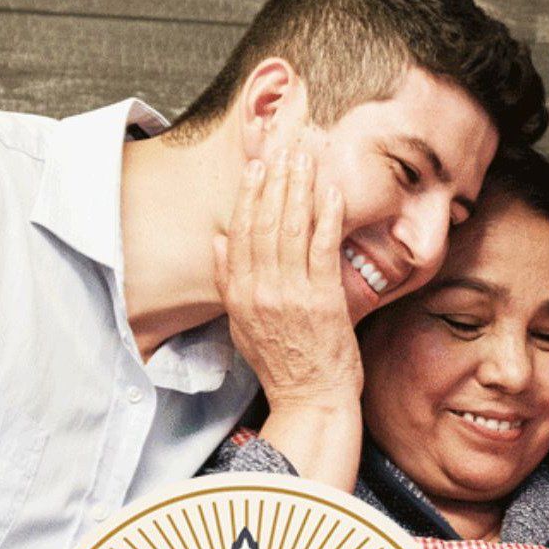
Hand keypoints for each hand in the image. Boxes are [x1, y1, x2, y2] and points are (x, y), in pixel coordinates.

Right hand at [213, 79, 362, 481]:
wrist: (311, 403)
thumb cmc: (280, 367)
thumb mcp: (241, 326)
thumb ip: (227, 281)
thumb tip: (218, 240)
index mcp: (239, 295)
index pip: (240, 232)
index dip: (249, 194)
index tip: (257, 165)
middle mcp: (261, 291)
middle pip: (265, 221)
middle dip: (276, 179)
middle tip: (285, 145)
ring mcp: (292, 294)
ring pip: (292, 227)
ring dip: (300, 186)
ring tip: (306, 155)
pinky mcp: (323, 300)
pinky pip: (324, 246)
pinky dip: (327, 214)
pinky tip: (330, 189)